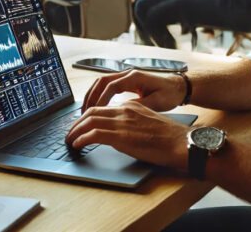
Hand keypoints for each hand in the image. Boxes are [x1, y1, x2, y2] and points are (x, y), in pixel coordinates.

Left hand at [65, 101, 190, 169]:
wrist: (181, 143)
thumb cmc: (170, 137)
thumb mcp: (149, 122)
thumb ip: (133, 122)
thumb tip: (122, 132)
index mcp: (131, 106)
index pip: (102, 107)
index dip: (87, 116)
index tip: (81, 125)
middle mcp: (124, 110)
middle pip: (91, 111)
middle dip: (77, 122)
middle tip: (70, 133)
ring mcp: (122, 122)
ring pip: (89, 121)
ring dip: (75, 131)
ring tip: (69, 140)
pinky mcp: (121, 136)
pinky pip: (94, 134)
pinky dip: (81, 138)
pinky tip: (77, 145)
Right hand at [82, 69, 186, 111]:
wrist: (179, 87)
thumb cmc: (170, 94)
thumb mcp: (156, 103)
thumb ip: (138, 106)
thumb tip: (120, 112)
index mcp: (134, 77)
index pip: (111, 86)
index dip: (101, 100)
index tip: (94, 113)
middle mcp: (128, 74)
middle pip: (102, 82)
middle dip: (91, 96)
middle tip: (84, 112)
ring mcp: (126, 77)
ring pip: (102, 83)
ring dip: (93, 95)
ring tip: (86, 111)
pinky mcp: (127, 82)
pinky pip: (108, 87)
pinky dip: (99, 95)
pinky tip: (96, 107)